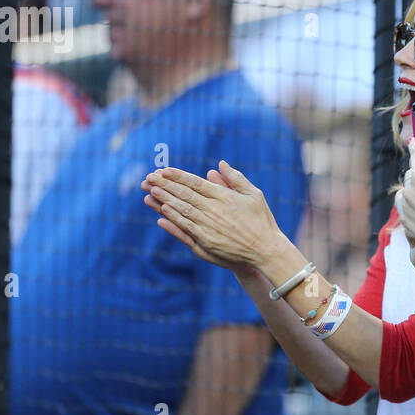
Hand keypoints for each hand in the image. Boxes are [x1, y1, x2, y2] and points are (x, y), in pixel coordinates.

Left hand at [142, 161, 283, 270]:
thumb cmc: (261, 221)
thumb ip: (235, 179)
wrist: (265, 250)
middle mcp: (213, 211)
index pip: (195, 183)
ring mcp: (208, 228)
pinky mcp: (205, 243)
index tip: (164, 170)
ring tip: (150, 190)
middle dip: (165, 185)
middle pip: (184, 195)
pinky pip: (185, 229)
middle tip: (149, 177)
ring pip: (181, 210)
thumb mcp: (253, 195)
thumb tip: (219, 164)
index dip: (178, 176)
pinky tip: (163, 212)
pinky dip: (173, 220)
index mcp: (224, 197)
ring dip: (164, 200)